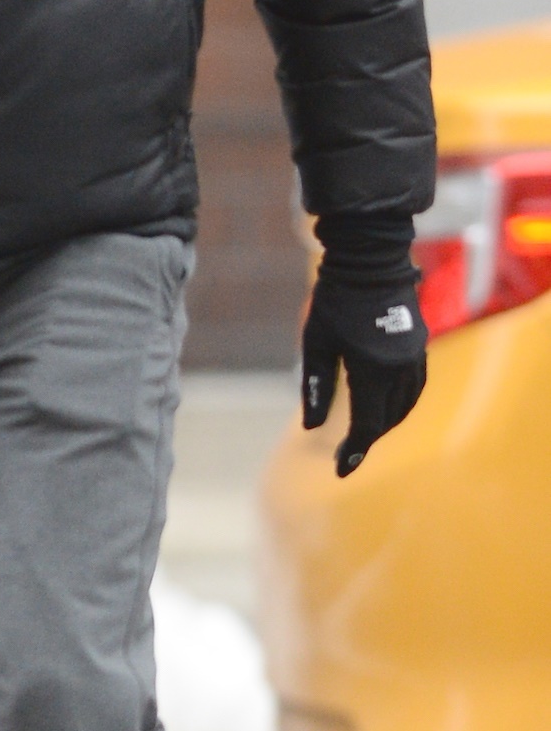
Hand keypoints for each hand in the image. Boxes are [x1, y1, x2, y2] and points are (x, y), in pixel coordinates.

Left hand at [301, 262, 426, 477]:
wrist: (369, 260)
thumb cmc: (334, 300)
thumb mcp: (316, 343)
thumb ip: (315, 385)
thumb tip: (310, 426)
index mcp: (373, 369)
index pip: (367, 423)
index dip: (355, 450)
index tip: (341, 470)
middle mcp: (400, 367)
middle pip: (388, 418)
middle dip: (368, 438)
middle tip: (347, 454)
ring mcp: (415, 355)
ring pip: (406, 404)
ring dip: (387, 423)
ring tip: (365, 434)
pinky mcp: (420, 345)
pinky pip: (415, 386)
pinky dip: (401, 403)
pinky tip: (386, 407)